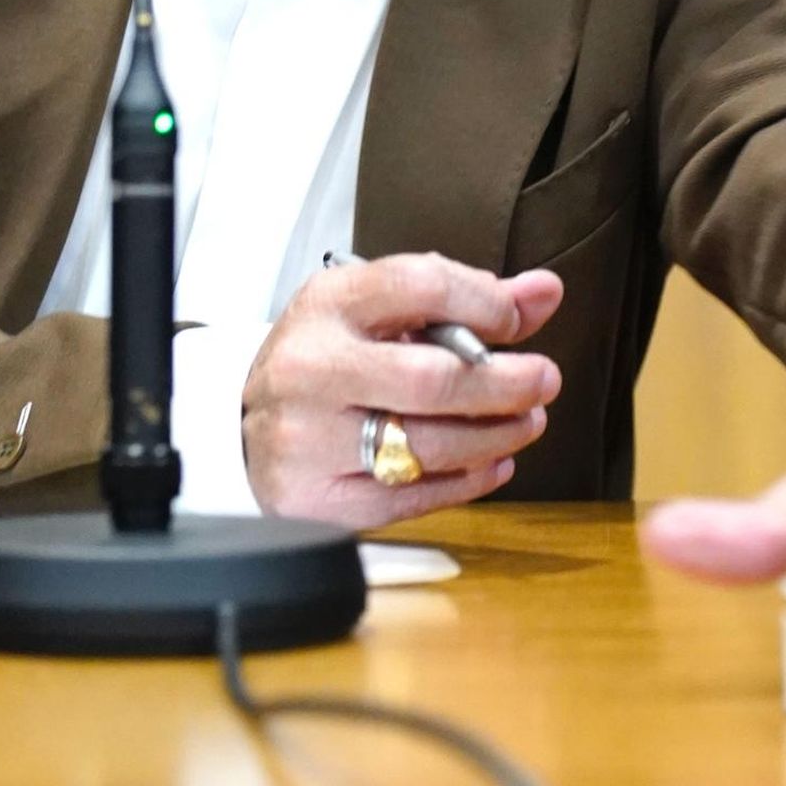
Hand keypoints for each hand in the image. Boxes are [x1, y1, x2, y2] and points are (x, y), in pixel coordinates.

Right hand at [242, 251, 562, 523]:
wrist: (241, 424)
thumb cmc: (327, 358)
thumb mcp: (378, 310)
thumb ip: (463, 298)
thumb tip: (545, 293)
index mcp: (327, 305)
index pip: (420, 285)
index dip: (486, 303)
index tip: (520, 320)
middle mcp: (310, 370)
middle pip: (431, 378)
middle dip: (505, 383)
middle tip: (545, 382)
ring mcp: (307, 440)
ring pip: (427, 445)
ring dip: (496, 436)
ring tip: (526, 423)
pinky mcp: (315, 500)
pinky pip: (410, 498)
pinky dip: (465, 482)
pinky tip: (493, 463)